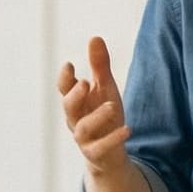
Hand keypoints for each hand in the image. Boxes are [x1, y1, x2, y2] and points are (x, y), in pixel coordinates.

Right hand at [55, 37, 131, 167]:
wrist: (109, 154)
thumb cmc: (104, 117)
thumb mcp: (105, 89)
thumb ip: (99, 66)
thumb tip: (94, 37)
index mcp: (76, 102)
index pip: (64, 89)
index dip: (65, 78)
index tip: (69, 65)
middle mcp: (76, 120)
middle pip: (68, 107)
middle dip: (74, 95)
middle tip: (85, 82)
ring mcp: (84, 139)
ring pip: (82, 128)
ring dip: (96, 116)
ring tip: (112, 105)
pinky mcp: (96, 154)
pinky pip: (101, 148)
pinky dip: (113, 139)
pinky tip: (127, 129)